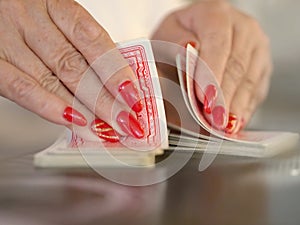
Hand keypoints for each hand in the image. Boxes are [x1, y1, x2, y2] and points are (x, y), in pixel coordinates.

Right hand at [0, 0, 143, 141]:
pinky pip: (21, 87)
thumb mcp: (55, 19)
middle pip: (76, 67)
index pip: (94, 41)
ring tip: (106, 129)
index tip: (133, 96)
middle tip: (126, 121)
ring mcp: (8, 40)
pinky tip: (73, 121)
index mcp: (55, 6)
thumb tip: (112, 80)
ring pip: (53, 81)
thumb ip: (79, 45)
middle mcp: (31, 20)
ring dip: (84, 110)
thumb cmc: (25, 13)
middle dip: (106, 100)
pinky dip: (49, 107)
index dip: (116, 71)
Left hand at [152, 0, 271, 133]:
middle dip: (224, 97)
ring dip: (236, 107)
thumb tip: (189, 51)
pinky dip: (244, 108)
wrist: (194, 33)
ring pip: (249, 80)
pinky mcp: (261, 65)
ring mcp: (256, 46)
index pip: (217, 44)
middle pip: (236, 65)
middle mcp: (242, 27)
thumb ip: (174, 45)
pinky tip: (234, 121)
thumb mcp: (166, 36)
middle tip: (214, 120)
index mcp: (215, 13)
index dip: (211, 74)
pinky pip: (256, 89)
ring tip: (225, 127)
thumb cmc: (178, 37)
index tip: (204, 98)